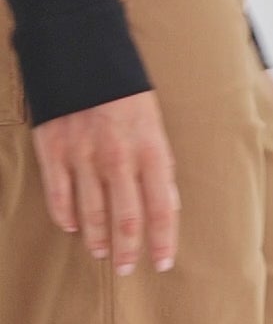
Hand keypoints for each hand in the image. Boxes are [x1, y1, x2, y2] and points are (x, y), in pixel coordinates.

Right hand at [33, 88, 180, 273]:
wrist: (82, 54)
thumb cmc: (126, 95)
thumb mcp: (155, 125)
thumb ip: (160, 165)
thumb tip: (168, 206)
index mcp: (150, 150)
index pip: (162, 208)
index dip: (163, 241)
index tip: (162, 263)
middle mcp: (118, 158)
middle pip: (126, 218)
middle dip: (128, 250)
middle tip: (126, 269)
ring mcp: (83, 156)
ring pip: (91, 213)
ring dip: (98, 238)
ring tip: (102, 253)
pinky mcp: (54, 151)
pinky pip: (59, 195)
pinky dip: (66, 217)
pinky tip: (72, 228)